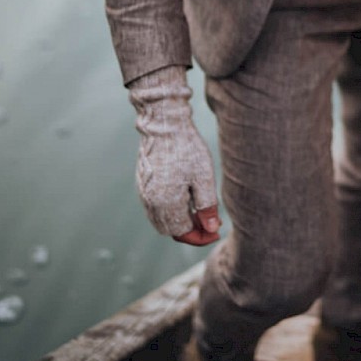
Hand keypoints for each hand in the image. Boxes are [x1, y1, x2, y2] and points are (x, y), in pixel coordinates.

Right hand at [128, 66, 220, 243]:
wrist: (164, 125)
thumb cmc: (187, 149)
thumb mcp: (204, 178)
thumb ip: (207, 206)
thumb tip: (211, 229)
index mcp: (166, 204)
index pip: (183, 233)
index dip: (201, 235)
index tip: (217, 229)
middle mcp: (151, 203)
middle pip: (171, 230)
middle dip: (191, 230)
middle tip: (211, 220)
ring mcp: (144, 194)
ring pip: (162, 220)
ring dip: (180, 221)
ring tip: (200, 209)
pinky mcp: (143, 184)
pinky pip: (156, 207)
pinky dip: (171, 209)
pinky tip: (186, 197)